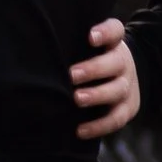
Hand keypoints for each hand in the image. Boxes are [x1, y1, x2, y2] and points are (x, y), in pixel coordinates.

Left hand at [71, 16, 140, 138]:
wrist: (121, 78)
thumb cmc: (92, 60)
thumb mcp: (86, 47)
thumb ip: (71, 44)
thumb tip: (33, 47)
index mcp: (113, 44)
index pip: (115, 31)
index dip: (105, 32)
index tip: (90, 37)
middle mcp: (123, 62)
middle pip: (115, 62)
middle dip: (93, 69)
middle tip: (72, 75)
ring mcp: (127, 86)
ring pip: (118, 90)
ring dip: (97, 95)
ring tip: (77, 99)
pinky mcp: (128, 108)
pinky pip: (116, 119)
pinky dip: (99, 126)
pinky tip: (80, 130)